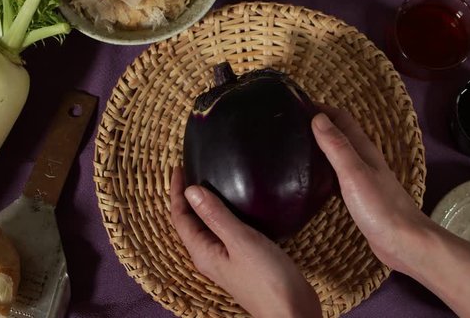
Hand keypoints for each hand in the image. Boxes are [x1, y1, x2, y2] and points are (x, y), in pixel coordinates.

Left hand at [170, 168, 321, 317]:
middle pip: (189, 223)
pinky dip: (223, 215)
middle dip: (186, 198)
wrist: (292, 312)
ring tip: (209, 183)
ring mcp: (226, 260)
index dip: (176, 192)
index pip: (180, 217)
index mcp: (203, 252)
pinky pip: (225, 233)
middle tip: (190, 170)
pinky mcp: (243, 261)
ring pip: (207, 227)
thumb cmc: (267, 280)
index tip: (179, 167)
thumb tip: (191, 191)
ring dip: (204, 206)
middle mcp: (210, 256)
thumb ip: (216, 215)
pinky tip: (236, 207)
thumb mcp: (241, 241)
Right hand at [311, 106, 430, 271]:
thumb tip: (317, 117)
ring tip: (296, 148)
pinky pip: (338, 176)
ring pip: (339, 155)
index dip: (321, 108)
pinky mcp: (359, 197)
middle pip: (340, 135)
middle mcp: (364, 160)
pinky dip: (324, 171)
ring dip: (321, 147)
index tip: (296, 104)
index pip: (341, 119)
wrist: (404, 242)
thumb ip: (337, 146)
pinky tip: (312, 180)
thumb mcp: (354, 173)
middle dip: (318, 125)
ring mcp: (363, 179)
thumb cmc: (381, 208)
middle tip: (291, 126)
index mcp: (363, 149)